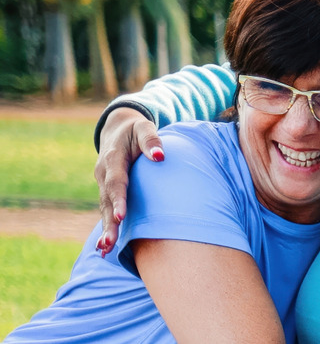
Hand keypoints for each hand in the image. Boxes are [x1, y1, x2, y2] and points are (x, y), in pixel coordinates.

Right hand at [94, 108, 163, 255]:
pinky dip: (106, 228)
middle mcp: (104, 173)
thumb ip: (151, 139)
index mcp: (113, 158)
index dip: (117, 198)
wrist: (117, 129)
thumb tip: (160, 156)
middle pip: (106, 200)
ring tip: (105, 249)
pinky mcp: (107, 192)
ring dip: (105, 229)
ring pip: (103, 209)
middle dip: (108, 222)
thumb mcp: (143, 127)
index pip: (116, 181)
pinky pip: (106, 211)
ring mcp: (103, 184)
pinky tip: (105, 248)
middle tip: (109, 243)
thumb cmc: (136, 130)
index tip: (121, 215)